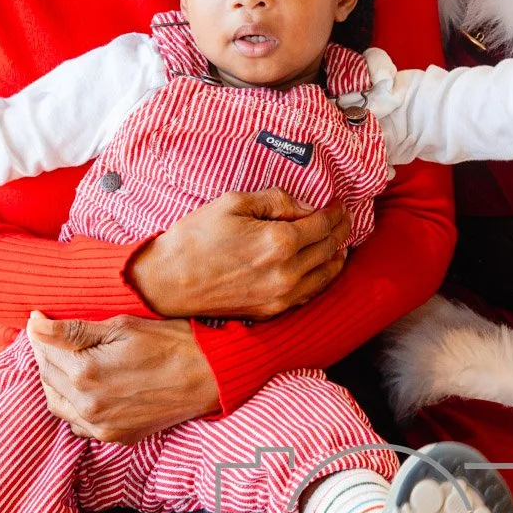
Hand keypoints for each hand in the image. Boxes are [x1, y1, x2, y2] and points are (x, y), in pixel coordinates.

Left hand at [27, 311, 219, 442]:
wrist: (208, 376)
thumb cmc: (169, 343)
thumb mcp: (121, 326)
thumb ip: (72, 330)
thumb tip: (34, 324)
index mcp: (86, 373)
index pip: (45, 353)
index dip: (40, 335)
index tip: (40, 321)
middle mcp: (88, 405)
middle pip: (47, 378)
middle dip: (45, 356)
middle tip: (51, 338)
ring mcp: (101, 426)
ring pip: (57, 404)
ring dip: (54, 382)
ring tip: (64, 361)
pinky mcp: (114, 437)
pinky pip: (77, 424)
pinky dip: (71, 405)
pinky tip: (81, 388)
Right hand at [126, 187, 352, 319]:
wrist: (166, 283)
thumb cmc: (194, 239)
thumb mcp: (233, 203)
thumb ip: (276, 200)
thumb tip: (306, 207)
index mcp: (279, 242)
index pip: (322, 224)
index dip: (335, 212)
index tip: (340, 204)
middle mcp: (286, 273)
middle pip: (328, 249)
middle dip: (341, 231)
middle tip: (346, 219)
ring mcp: (280, 296)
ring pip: (325, 276)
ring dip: (337, 257)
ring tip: (341, 242)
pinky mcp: (270, 312)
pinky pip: (308, 295)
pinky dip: (322, 280)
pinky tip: (323, 269)